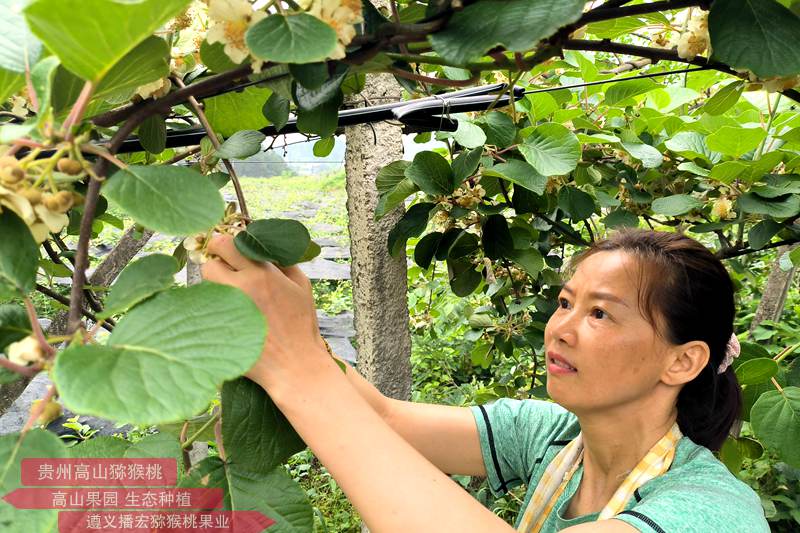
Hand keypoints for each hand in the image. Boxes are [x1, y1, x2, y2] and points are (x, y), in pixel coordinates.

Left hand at [200, 234, 326, 389]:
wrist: (294, 364)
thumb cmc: (300, 324)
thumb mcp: (301, 285)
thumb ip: (282, 262)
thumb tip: (263, 248)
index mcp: (261, 274)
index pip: (226, 244)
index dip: (222, 243)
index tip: (226, 249)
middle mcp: (239, 288)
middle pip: (208, 264)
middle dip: (215, 266)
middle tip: (226, 274)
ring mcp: (224, 310)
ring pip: (205, 287)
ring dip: (214, 288)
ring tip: (232, 299)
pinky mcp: (215, 330)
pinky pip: (205, 309)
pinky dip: (213, 309)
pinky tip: (228, 317)